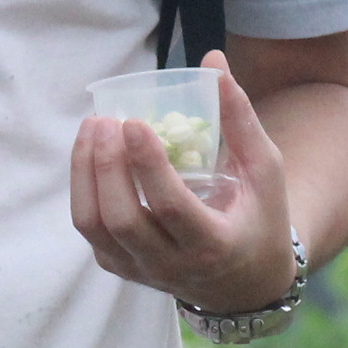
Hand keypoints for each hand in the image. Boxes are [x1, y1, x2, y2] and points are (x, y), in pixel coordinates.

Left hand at [68, 51, 292, 311]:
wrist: (245, 285)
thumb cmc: (259, 218)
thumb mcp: (264, 172)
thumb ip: (239, 119)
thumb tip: (212, 61)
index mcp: (213, 245)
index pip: (169, 207)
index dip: (147, 164)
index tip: (133, 122)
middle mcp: (171, 265)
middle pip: (122, 219)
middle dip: (107, 165)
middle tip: (107, 120)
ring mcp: (139, 270)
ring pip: (95, 224)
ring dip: (85, 172)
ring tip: (93, 128)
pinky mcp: (119, 266)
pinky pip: (90, 226)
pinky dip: (83, 186)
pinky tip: (91, 151)